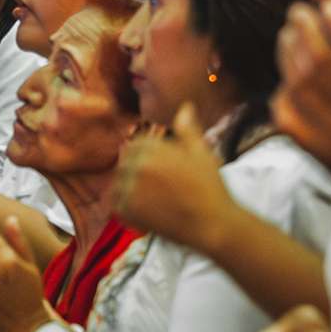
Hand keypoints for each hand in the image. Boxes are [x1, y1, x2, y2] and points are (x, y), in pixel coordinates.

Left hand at [113, 103, 229, 247]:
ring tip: (155, 200)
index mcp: (153, 148)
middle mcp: (139, 165)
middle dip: (137, 172)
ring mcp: (132, 189)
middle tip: (159, 189)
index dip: (146, 157)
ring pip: (119, 183)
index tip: (159, 171)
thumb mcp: (201, 152)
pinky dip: (128, 208)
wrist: (213, 224)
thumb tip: (185, 106)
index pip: (136, 145)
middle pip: (125, 163)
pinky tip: (148, 212)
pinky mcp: (129, 211)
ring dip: (131, 189)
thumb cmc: (210, 187)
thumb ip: (188, 129)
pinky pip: (117, 204)